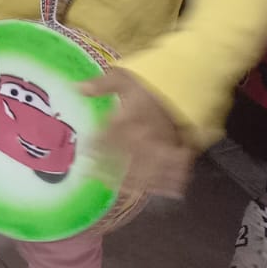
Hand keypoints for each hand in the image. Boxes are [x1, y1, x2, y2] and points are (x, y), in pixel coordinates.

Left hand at [83, 69, 193, 197]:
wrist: (188, 81)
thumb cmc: (151, 81)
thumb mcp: (123, 76)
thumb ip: (101, 84)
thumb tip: (77, 88)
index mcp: (128, 118)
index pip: (106, 138)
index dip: (94, 148)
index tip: (84, 154)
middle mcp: (144, 135)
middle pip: (124, 159)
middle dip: (110, 171)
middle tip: (96, 179)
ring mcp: (164, 145)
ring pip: (148, 170)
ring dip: (134, 182)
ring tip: (121, 189)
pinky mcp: (182, 149)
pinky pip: (176, 171)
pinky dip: (168, 182)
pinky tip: (160, 191)